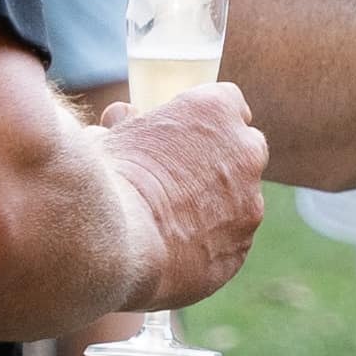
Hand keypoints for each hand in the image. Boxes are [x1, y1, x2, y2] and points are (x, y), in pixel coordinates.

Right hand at [105, 79, 266, 309]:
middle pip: (243, 149)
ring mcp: (250, 202)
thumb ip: (125, 123)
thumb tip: (121, 116)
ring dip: (216, 206)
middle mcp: (245, 150)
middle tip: (181, 179)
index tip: (183, 137)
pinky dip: (209, 246)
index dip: (203, 122)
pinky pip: (229, 243)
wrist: (114, 242)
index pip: (227, 102)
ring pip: (240, 201)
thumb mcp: (108, 137)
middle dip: (220, 161)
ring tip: (169, 224)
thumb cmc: (105, 180)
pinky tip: (174, 253)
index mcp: (215, 110)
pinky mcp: (241, 249)